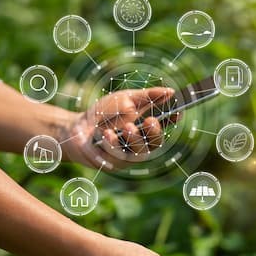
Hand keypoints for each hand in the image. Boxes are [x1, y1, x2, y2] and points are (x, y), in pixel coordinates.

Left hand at [61, 87, 176, 168]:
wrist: (78, 126)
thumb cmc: (105, 113)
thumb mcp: (127, 99)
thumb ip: (148, 96)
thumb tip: (170, 91)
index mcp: (147, 129)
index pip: (165, 126)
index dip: (173, 120)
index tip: (177, 112)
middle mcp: (141, 145)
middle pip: (154, 143)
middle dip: (154, 132)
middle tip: (149, 120)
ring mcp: (128, 156)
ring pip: (137, 152)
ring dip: (133, 138)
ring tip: (127, 126)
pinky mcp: (112, 164)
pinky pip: (116, 157)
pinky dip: (112, 144)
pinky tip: (107, 134)